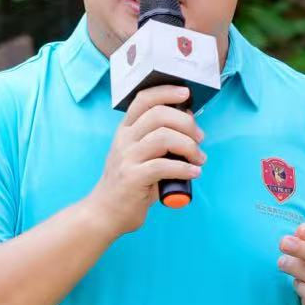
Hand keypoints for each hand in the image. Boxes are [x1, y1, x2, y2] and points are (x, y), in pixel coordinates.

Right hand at [87, 84, 204, 237]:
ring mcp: (127, 158)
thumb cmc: (130, 184)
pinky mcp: (132, 178)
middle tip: (199, 138)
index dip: (166, 92)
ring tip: (198, 158)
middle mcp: (124, 140)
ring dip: (189, 146)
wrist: (105, 212)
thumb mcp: (139, 155)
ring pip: (163, 137)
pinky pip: (163, 166)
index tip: (186, 93)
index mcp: (126, 130)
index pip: (144, 99)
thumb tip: (188, 123)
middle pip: (158, 115)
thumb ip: (159, 139)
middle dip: (186, 123)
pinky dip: (184, 168)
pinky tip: (193, 173)